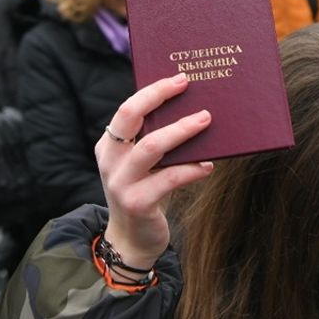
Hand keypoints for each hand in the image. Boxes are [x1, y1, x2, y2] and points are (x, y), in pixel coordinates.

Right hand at [95, 73, 213, 270]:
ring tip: (205, 119)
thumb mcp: (142, 164)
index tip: (179, 78)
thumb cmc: (146, 191)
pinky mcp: (137, 203)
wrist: (132, 240)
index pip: (127, 109)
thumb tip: (193, 107)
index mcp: (109, 145)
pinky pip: (169, 179)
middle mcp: (110, 160)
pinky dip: (191, 169)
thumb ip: (154, 139)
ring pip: (152, 146)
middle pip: (130, 117)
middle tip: (187, 85)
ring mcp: (121, 182)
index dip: (152, 91)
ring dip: (181, 130)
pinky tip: (208, 165)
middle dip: (159, 96)